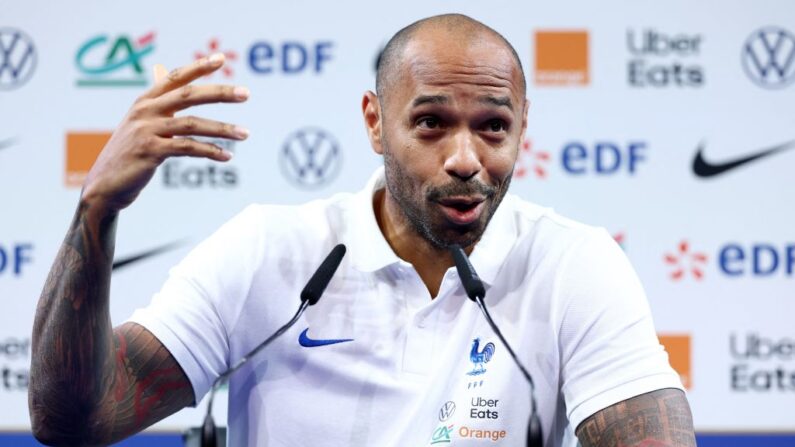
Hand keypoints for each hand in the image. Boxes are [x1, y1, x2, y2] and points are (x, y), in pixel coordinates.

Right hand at [80, 53, 249, 212]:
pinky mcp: (150, 151)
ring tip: (245, 133)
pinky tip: (227, 156)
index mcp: (145, 101)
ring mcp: (146, 130)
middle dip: (220, 93)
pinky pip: (188, 148)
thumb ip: (157, 102)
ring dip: (223, 129)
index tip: (221, 58)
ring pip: (193, 124)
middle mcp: (145, 111)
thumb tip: (162, 70)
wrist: (105, 185)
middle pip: (189, 95)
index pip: (175, 77)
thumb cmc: (128, 153)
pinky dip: (210, 151)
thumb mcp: (140, 123)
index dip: (198, 66)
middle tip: (246, 93)